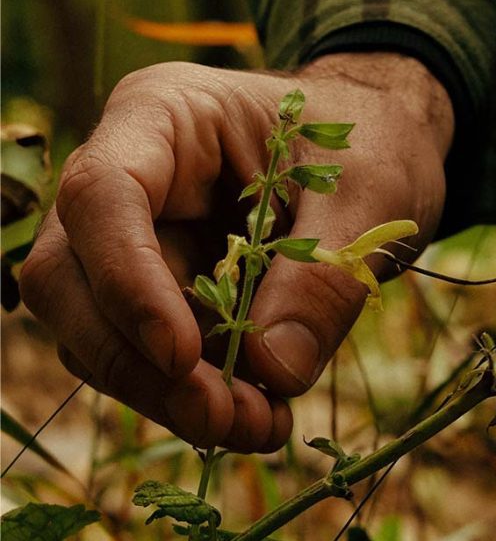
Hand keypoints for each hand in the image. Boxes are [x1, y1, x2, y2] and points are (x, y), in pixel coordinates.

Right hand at [20, 55, 452, 450]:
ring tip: (259, 425)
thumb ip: (324, 275)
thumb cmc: (371, 140)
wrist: (378, 147)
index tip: (183, 356)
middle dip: (136, 361)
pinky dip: (190, 395)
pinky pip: (144, 354)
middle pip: (73, 276)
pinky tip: (258, 417)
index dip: (127, 280)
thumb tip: (276, 373)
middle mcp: (130, 176)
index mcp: (164, 115)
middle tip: (222, 417)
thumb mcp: (369, 193)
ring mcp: (134, 236)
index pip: (102, 194)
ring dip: (164, 394)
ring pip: (96, 329)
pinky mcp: (157, 290)